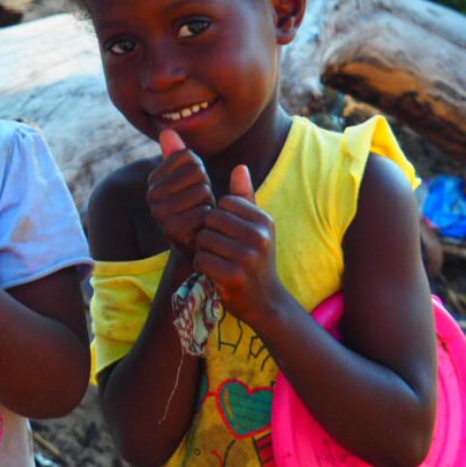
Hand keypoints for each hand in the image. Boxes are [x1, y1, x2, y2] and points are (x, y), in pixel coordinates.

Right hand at [147, 130, 214, 257]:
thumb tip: (166, 130)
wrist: (193, 246)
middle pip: (196, 172)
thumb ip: (176, 155)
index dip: (200, 171)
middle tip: (198, 204)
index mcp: (153, 179)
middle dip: (205, 187)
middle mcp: (151, 195)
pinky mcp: (172, 229)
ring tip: (199, 215)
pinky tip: (201, 227)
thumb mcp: (186, 180)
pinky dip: (209, 219)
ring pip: (201, 191)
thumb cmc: (193, 208)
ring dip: (208, 203)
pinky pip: (204, 211)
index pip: (189, 156)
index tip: (192, 187)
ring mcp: (159, 212)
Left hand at [194, 166, 285, 326]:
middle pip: (211, 219)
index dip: (218, 217)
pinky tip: (214, 272)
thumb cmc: (255, 257)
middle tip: (221, 250)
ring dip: (204, 251)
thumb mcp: (255, 226)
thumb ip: (245, 197)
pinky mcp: (234, 276)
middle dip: (208, 234)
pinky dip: (202, 266)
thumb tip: (240, 166)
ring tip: (219, 261)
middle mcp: (260, 237)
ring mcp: (248, 257)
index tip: (229, 233)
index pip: (223, 202)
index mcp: (264, 220)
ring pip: (203, 239)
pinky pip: (201, 259)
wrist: (263, 299)